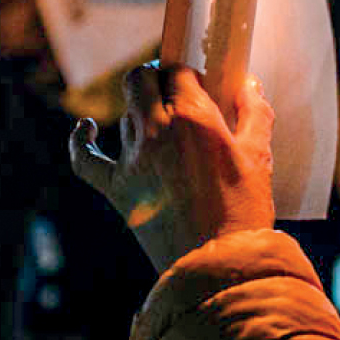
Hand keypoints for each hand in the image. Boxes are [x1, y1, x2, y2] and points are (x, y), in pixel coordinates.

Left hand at [70, 64, 275, 272]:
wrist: (219, 266)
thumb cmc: (244, 212)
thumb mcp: (259, 157)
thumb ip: (254, 112)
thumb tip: (248, 84)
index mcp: (193, 117)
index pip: (178, 72)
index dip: (188, 76)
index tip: (198, 89)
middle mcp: (157, 131)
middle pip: (141, 80)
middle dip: (155, 78)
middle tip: (171, 92)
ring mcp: (131, 159)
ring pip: (125, 115)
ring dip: (140, 113)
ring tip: (162, 128)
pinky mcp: (116, 188)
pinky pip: (85, 158)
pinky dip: (80, 140)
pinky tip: (85, 129)